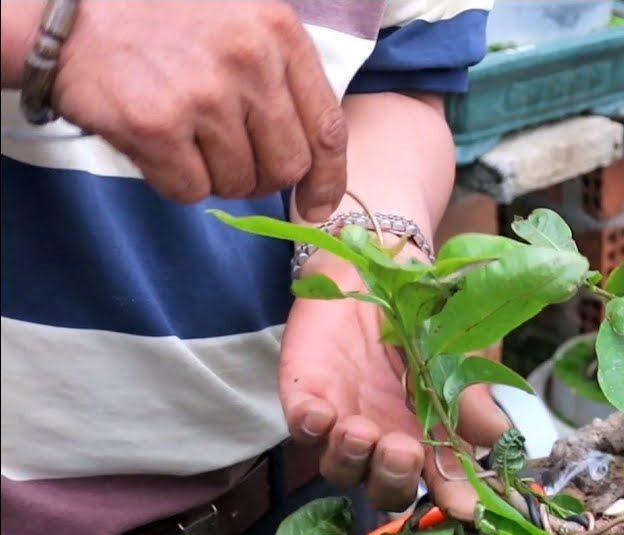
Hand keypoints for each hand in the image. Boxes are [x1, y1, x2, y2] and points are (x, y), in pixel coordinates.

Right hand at [49, 1, 345, 219]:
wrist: (71, 13)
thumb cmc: (164, 20)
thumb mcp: (242, 21)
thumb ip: (283, 77)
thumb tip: (317, 161)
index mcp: (280, 32)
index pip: (328, 128)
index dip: (328, 179)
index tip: (318, 204)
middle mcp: (249, 61)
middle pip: (288, 166)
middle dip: (264, 178)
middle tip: (236, 164)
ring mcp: (203, 95)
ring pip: (240, 183)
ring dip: (217, 177)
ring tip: (188, 139)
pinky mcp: (157, 125)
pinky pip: (191, 189)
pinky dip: (177, 181)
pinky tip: (159, 145)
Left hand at [278, 252, 512, 511]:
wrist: (382, 263)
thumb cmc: (430, 313)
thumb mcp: (462, 348)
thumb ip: (473, 393)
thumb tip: (499, 436)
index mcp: (431, 435)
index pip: (442, 481)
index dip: (451, 499)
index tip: (461, 507)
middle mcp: (386, 438)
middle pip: (385, 489)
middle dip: (393, 479)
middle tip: (402, 449)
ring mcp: (344, 421)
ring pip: (339, 469)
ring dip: (351, 458)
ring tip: (361, 429)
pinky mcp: (307, 395)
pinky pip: (301, 428)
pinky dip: (310, 427)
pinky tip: (322, 414)